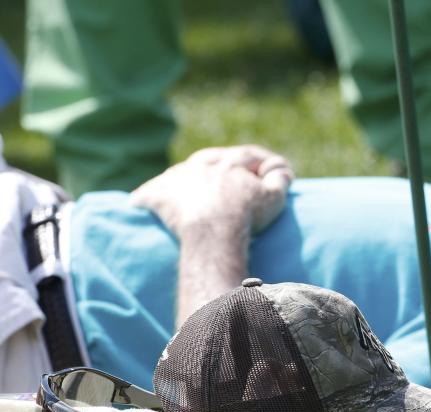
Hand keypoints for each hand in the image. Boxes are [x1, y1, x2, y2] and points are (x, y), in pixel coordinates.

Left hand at [131, 145, 293, 237]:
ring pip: (181, 173)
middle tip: (223, 176)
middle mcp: (202, 164)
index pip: (247, 156)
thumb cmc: (246, 214)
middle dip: (219, 165)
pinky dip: (148, 196)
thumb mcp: (273, 198)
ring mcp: (178, 178)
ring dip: (185, 179)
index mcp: (230, 162)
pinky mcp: (157, 195)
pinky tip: (141, 201)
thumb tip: (283, 169)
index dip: (259, 163)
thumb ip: (280, 180)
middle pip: (210, 159)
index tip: (264, 171)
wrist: (212, 230)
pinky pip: (150, 193)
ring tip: (186, 188)